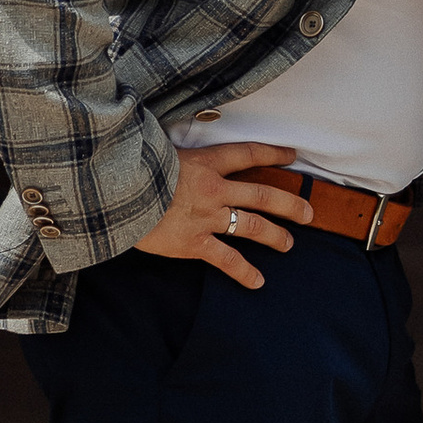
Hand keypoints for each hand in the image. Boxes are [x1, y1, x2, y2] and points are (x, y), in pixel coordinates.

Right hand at [136, 142, 304, 293]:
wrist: (114, 194)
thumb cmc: (131, 168)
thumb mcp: (157, 147)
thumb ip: (174, 148)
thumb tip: (171, 141)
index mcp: (205, 162)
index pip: (248, 154)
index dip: (273, 153)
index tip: (292, 156)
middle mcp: (214, 189)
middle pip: (262, 194)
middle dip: (289, 204)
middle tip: (308, 213)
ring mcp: (207, 218)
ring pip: (252, 226)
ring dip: (275, 236)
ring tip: (288, 244)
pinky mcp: (194, 243)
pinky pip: (226, 260)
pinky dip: (244, 272)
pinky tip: (258, 281)